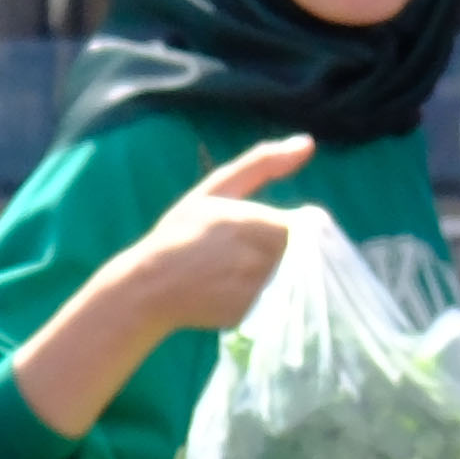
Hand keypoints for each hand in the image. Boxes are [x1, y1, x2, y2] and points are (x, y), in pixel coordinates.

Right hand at [86, 137, 320, 351]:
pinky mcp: (259, 316)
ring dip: (278, 275)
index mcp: (270, 225)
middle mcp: (274, 261)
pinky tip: (236, 293)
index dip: (288, 227)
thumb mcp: (218, 189)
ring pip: (295, 280)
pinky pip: (278, 305)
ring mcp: (268, 291)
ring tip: (237, 273)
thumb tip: (308, 142)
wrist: (150, 286)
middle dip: (284, 251)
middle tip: (243, 254)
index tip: (260, 232)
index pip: (309, 226)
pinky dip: (266, 298)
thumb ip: (264, 164)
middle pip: (305, 254)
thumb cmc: (182, 231)